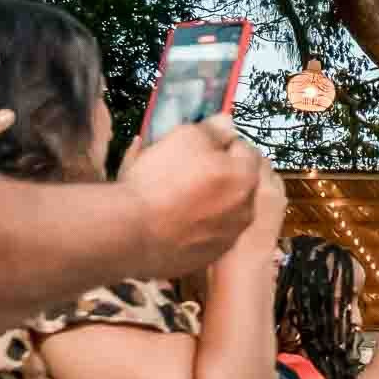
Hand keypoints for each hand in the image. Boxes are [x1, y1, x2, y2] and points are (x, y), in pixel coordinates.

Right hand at [120, 117, 262, 272]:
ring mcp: (229, 236)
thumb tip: (228, 122)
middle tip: (190, 168)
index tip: (202, 144)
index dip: (222, 143)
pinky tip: (176, 219)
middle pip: (238, 181)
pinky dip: (199, 224)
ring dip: (211, 200)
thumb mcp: (185, 138)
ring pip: (226, 209)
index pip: (244, 149)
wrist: (133, 231)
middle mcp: (245, 210)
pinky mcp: (210, 256)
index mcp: (245, 178)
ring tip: (180, 195)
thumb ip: (212, 129)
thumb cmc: (159, 179)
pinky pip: (209, 233)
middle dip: (220, 172)